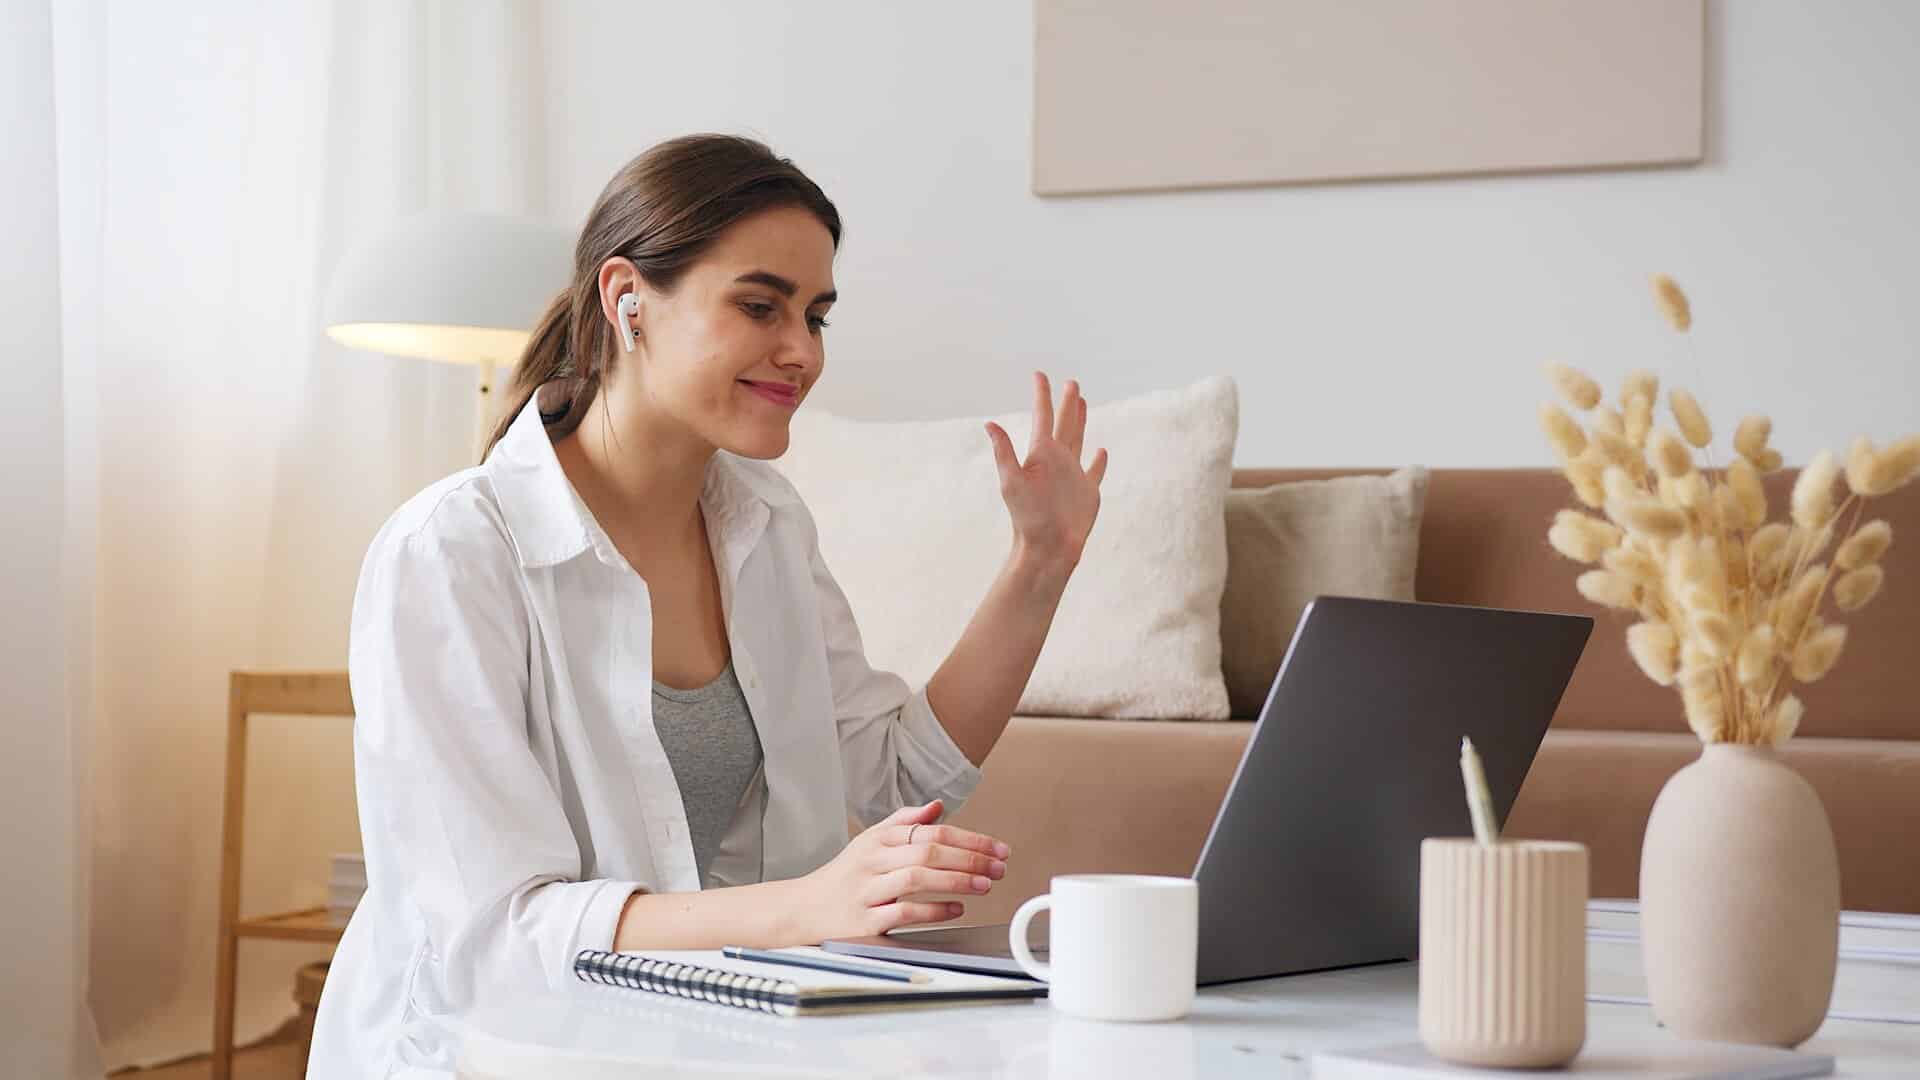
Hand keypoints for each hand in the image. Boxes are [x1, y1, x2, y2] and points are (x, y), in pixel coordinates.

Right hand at [783, 800, 1010, 941]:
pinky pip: (904, 912)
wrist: (802, 910)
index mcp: (877, 838)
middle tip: (999, 867)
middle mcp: (871, 860)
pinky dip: (935, 911)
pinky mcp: (864, 921)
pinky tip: (957, 909)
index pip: (931, 831)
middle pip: (928, 851)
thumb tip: (938, 806)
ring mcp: (867, 890)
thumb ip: (904, 823)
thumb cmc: (842, 877)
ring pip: (917, 877)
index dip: (970, 838)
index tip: (997, 848)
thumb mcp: (870, 842)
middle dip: (970, 858)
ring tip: (985, 885)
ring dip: (957, 880)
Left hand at [984, 372, 1108, 570]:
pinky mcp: (1087, 491)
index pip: (1042, 417)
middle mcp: (1057, 461)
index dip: (1042, 396)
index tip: (1039, 375)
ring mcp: (1072, 475)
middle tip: (1071, 383)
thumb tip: (989, 424)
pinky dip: (1098, 461)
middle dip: (1066, 403)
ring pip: (1078, 439)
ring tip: (1082, 403)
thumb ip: (1004, 452)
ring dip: (1080, 420)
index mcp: (1041, 454)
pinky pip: (1095, 471)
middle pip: (1063, 423)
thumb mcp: (1012, 481)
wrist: (1047, 547)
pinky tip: (1101, 450)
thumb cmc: (1027, 517)